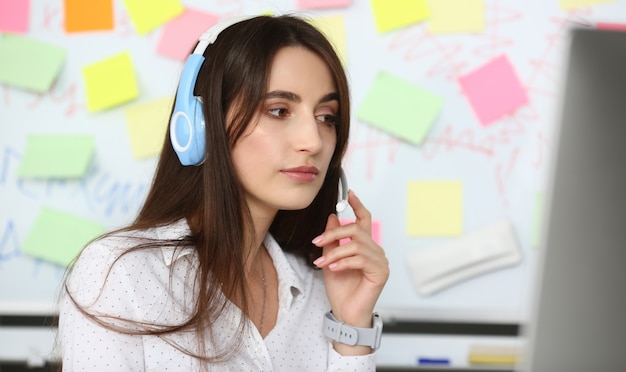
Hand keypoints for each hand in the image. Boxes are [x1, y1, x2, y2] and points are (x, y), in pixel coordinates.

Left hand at [312, 190, 388, 328]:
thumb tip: (332, 217)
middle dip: (333, 234)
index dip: (357, 205)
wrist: (345, 312)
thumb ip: (332, 239)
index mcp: (365, 245)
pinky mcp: (380, 272)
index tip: (349, 194)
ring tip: (322, 263)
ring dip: (334, 253)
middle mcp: (375, 250)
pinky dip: (343, 262)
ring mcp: (380, 261)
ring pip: (355, 245)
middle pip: (355, 230)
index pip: (364, 219)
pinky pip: (360, 259)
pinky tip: (333, 268)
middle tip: (316, 241)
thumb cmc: (341, 289)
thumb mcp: (330, 258)